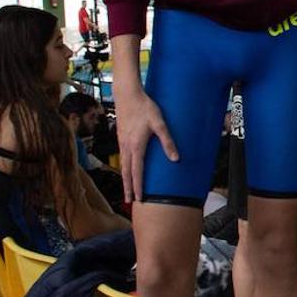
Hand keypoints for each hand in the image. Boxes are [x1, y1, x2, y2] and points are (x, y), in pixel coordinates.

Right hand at [113, 87, 177, 202]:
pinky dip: (123, 168)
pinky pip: (122, 157)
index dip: (139, 186)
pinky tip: (127, 168)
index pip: (137, 172)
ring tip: (127, 189)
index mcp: (136, 146)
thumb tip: (175, 159)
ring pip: (123, 165)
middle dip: (128, 187)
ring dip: (125, 178)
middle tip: (129, 201)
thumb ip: (168, 141)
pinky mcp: (121, 137)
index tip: (139, 199)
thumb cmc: (145, 107)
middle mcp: (127, 147)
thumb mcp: (160, 123)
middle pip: (126, 172)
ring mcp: (122, 142)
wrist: (127, 95)